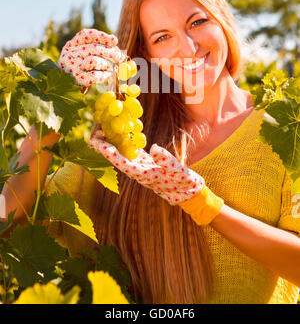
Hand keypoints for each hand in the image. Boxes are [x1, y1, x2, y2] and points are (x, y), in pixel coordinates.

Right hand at [57, 29, 126, 86]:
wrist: (61, 88)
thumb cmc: (76, 70)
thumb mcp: (81, 56)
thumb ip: (95, 50)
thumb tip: (117, 48)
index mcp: (70, 46)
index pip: (85, 35)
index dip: (101, 36)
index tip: (114, 40)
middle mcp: (69, 54)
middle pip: (93, 48)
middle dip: (110, 52)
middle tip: (120, 57)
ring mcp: (72, 67)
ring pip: (94, 60)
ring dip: (108, 64)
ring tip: (114, 68)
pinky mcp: (76, 80)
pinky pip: (94, 75)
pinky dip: (104, 75)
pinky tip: (108, 76)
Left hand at [88, 129, 204, 204]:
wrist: (189, 193)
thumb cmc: (185, 183)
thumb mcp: (179, 171)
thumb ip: (166, 160)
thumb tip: (153, 147)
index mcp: (143, 174)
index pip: (120, 161)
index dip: (106, 150)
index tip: (93, 141)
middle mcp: (138, 172)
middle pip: (117, 157)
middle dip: (104, 146)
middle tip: (93, 131)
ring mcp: (142, 168)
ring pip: (123, 154)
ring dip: (113, 143)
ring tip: (103, 130)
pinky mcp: (148, 165)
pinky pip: (132, 153)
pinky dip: (126, 144)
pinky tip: (121, 134)